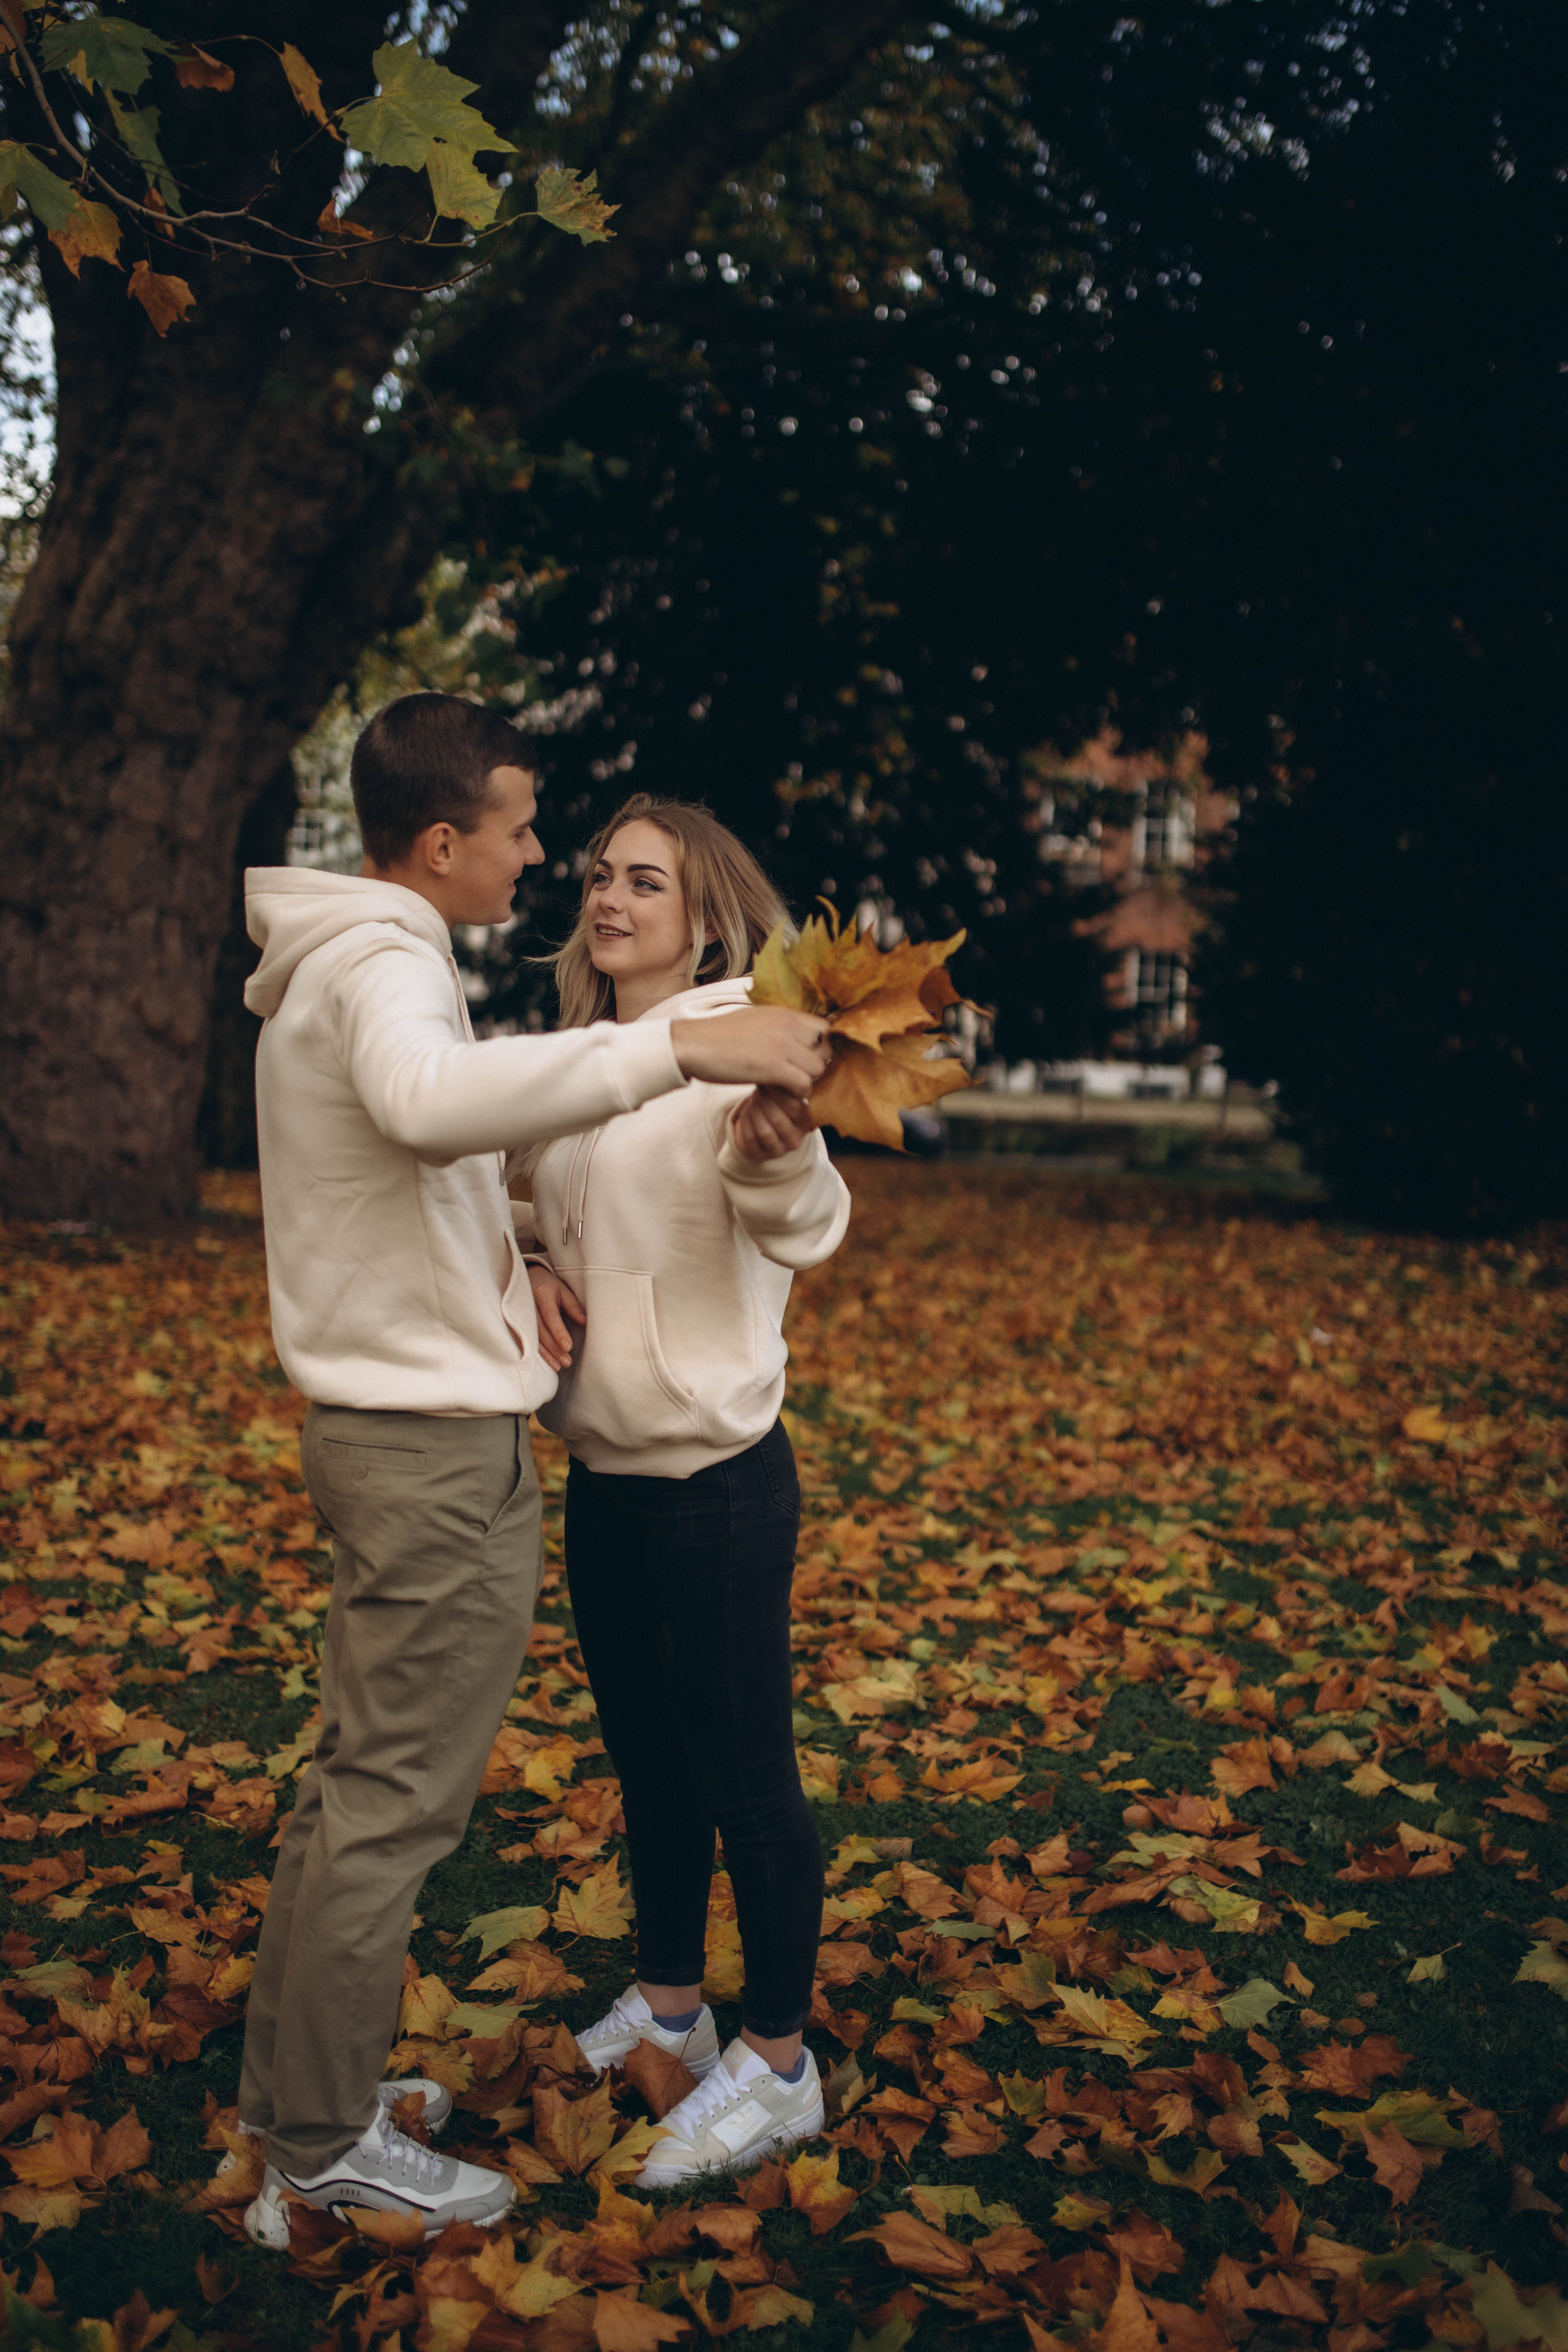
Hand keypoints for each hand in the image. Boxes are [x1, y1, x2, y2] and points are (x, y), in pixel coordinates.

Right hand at [527, 1264, 584, 1371]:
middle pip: (541, 1330)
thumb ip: (574, 1307)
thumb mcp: (564, 1291)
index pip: (550, 1316)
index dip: (559, 1332)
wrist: (529, 1277)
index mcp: (541, 1293)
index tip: (569, 1347)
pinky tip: (547, 1362)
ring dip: (546, 1354)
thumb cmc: (550, 1285)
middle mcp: (528, 1304)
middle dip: (554, 1348)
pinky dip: (538, 1353)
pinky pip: (526, 1340)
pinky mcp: (517, 1322)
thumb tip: (586, 1324)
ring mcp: (520, 1314)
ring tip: (559, 1366)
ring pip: (533, 1338)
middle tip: (567, 1362)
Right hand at [670, 1007, 830, 1093]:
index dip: (820, 1047)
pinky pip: (804, 1084)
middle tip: (799, 1076)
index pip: (825, 1028)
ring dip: (807, 1082)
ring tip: (789, 1086)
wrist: (693, 1044)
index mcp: (784, 1012)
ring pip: (819, 1069)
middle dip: (816, 1066)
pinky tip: (782, 1093)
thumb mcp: (756, 1019)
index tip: (807, 1059)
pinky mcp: (773, 1067)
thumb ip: (779, 1026)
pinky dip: (797, 1094)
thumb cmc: (719, 1035)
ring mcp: (782, 1045)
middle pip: (826, 1049)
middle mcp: (788, 1025)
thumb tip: (796, 1037)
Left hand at [730, 1084, 814, 1163]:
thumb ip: (787, 1083)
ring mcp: (778, 1151)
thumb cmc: (776, 1103)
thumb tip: (781, 1063)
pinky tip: (747, 1112)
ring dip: (754, 1111)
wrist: (762, 1125)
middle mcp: (795, 1140)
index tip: (769, 1077)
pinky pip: (750, 1139)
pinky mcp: (761, 1157)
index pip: (794, 1106)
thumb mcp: (785, 1093)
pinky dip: (745, 1122)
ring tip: (754, 1099)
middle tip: (759, 1088)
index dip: (779, 1090)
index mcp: (807, 1123)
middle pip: (777, 1119)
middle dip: (764, 1100)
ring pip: (763, 1131)